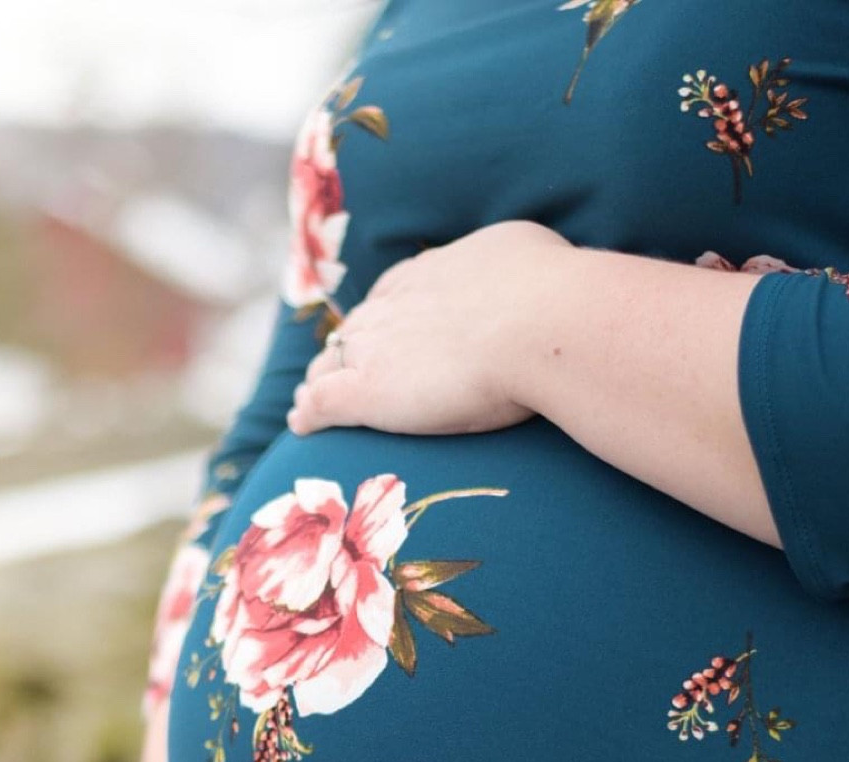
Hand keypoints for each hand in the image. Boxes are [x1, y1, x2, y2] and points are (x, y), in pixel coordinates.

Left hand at [287, 219, 572, 437]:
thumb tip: (525, 259)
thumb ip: (512, 262)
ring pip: (330, 363)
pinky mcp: (366, 391)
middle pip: (356, 329)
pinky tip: (300, 425)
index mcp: (429, 274)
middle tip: (345, 371)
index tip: (384, 332)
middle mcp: (393, 305)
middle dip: (348, 348)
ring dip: (321, 380)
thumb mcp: (527, 250)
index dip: (384, 318)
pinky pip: (320, 403)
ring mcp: (374, 347)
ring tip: (312, 400)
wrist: (540, 321)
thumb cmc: (548, 288)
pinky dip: (308, 413)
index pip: (390, 297)